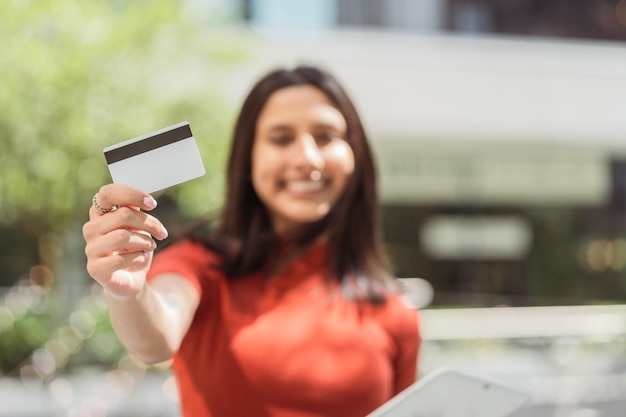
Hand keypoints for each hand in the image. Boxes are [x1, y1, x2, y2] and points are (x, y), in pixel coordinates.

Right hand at [82, 184, 168, 299]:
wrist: (131, 278)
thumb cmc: (135, 248)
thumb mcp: (138, 225)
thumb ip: (136, 210)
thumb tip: (145, 199)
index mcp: (99, 213)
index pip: (107, 193)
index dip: (131, 195)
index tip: (152, 204)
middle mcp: (90, 228)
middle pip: (123, 215)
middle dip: (149, 223)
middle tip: (161, 233)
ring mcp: (90, 249)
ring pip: (122, 237)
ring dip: (145, 242)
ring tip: (150, 246)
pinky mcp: (94, 268)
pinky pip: (120, 259)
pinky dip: (138, 258)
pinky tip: (141, 259)